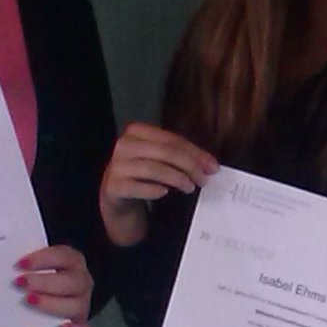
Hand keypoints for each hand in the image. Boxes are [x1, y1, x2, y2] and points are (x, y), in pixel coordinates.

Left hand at [14, 244, 92, 326]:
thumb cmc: (39, 276)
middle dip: (44, 282)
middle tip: (20, 283)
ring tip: (29, 301)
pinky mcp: (79, 324)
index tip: (19, 264)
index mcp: (72, 261)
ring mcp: (82, 304)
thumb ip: (22, 263)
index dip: (42, 259)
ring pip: (76, 305)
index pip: (62, 256)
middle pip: (71, 281)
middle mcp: (81, 282)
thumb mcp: (34, 265)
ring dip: (52, 304)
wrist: (52, 292)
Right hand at [99, 121, 217, 246]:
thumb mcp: (161, 159)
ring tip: (189, 187)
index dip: (195, 153)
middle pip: (166, 153)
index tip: (213, 167)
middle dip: (190, 166)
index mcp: (137, 131)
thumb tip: (210, 165)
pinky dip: (154, 189)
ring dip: (177, 179)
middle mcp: (124, 144)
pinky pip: (138, 187)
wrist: (118, 195)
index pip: (172, 140)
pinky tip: (164, 193)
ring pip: (154, 169)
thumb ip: (182, 157)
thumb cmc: (143, 174)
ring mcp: (116, 165)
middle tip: (204, 180)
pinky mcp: (113, 186)